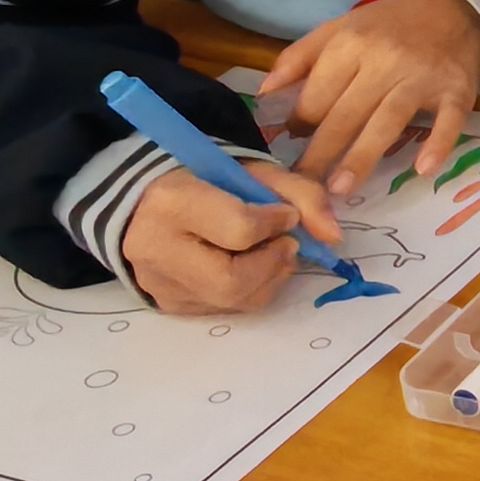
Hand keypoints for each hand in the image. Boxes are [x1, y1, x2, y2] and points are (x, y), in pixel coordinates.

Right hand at [123, 160, 341, 316]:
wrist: (145, 204)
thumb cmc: (204, 181)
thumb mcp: (251, 171)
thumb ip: (300, 194)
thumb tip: (334, 237)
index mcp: (172, 203)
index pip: (238, 228)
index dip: (275, 224)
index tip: (286, 215)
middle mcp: (157, 250)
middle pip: (233, 280)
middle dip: (273, 263)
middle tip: (286, 244)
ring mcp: (161, 285)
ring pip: (234, 300)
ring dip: (268, 279)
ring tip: (271, 254)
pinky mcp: (170, 306)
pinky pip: (224, 308)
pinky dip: (250, 290)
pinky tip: (249, 267)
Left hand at [262, 0, 479, 196]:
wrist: (453, 8)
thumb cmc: (389, 24)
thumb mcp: (340, 27)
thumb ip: (299, 57)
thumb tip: (263, 93)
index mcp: (351, 44)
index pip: (318, 93)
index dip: (300, 122)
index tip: (292, 144)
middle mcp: (385, 60)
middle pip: (347, 113)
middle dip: (321, 152)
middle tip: (303, 187)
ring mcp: (422, 77)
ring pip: (388, 121)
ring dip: (362, 156)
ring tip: (340, 188)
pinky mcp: (457, 90)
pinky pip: (447, 120)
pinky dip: (438, 143)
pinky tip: (423, 169)